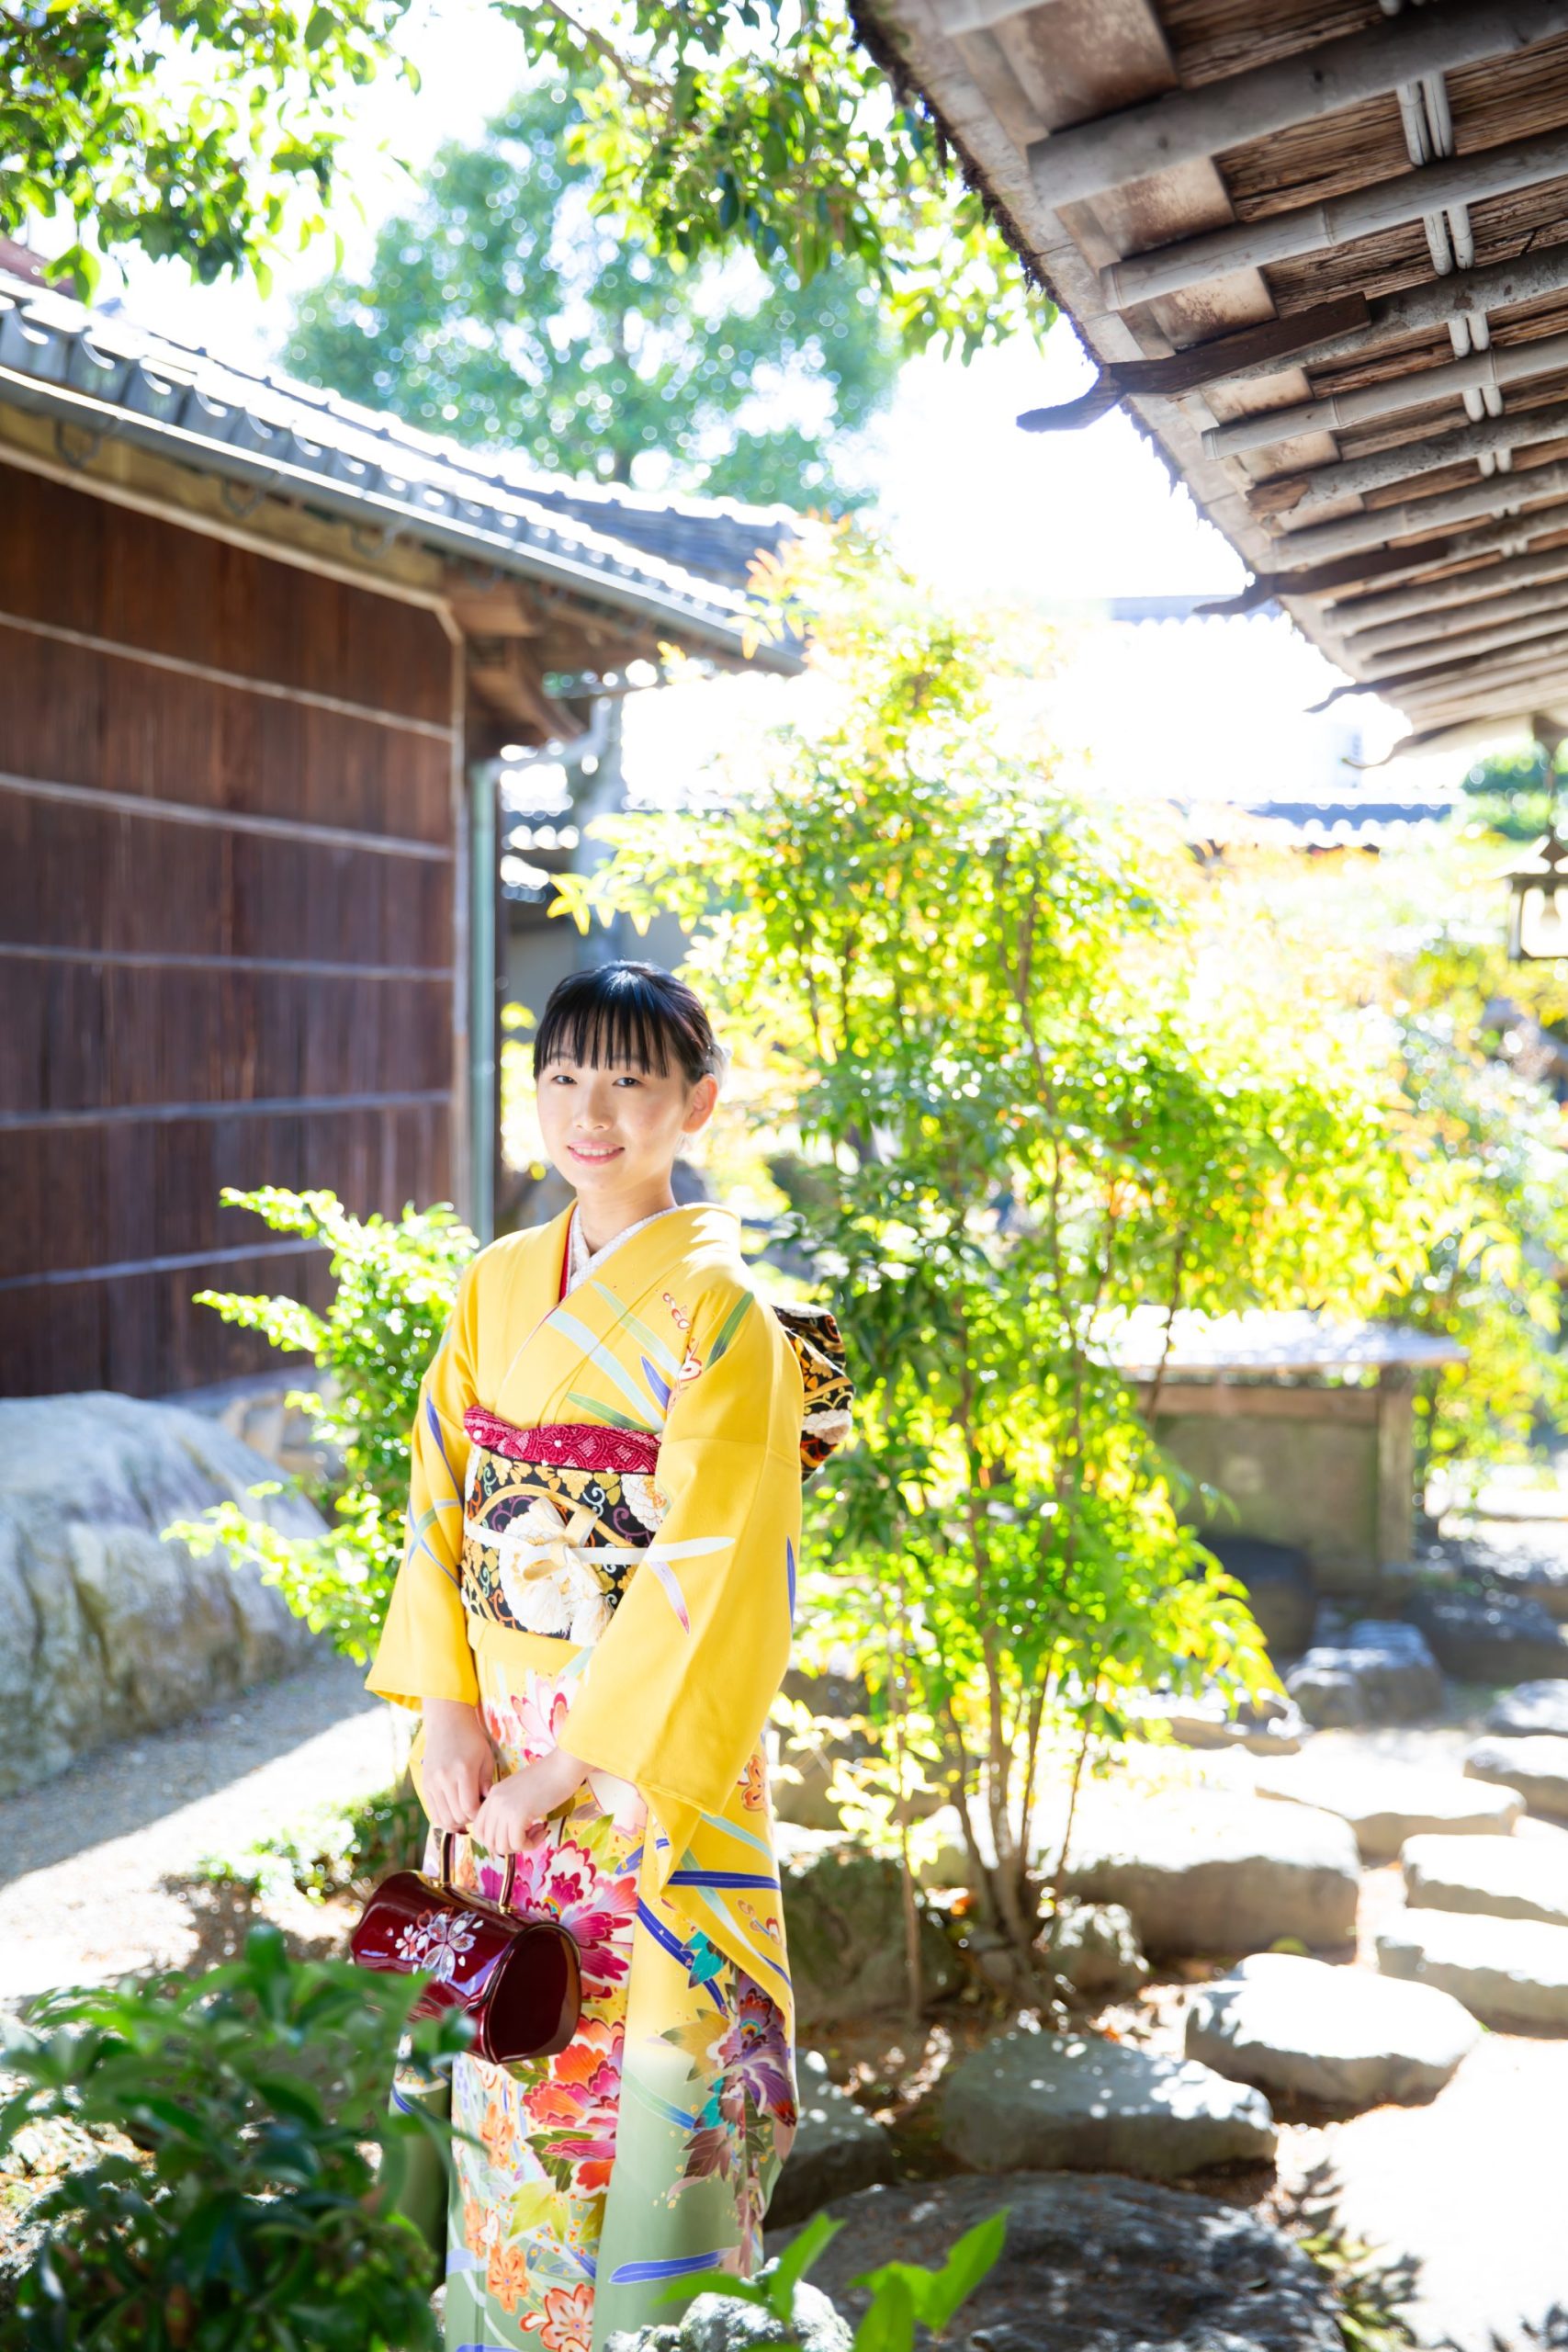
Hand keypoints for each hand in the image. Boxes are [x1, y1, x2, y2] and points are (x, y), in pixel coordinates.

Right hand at [421, 1697, 495, 1832]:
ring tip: (465, 1814)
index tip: (484, 1808)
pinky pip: (433, 1812)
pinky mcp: (425, 1785)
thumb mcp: (486, 1758)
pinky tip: (453, 1814)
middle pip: (456, 1815)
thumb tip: (487, 1804)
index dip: (478, 1814)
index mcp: (463, 1771)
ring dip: (456, 1822)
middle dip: (469, 1819)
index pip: (469, 1807)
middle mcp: (444, 1778)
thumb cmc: (471, 1739)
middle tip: (476, 1811)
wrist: (447, 1723)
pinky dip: (443, 1818)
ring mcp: (432, 1782)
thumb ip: (487, 1783)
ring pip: (443, 1818)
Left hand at [469, 1746, 589, 1855]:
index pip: (479, 1830)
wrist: (562, 1767)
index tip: (516, 1835)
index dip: (496, 1840)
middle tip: (528, 1836)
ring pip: (502, 1847)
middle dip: (509, 1847)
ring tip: (537, 1831)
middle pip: (489, 1842)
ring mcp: (504, 1808)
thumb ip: (508, 1809)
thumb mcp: (519, 1793)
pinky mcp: (517, 1815)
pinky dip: (531, 1844)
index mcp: (492, 1795)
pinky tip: (542, 1830)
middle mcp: (494, 1802)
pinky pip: (518, 1844)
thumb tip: (507, 1837)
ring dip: (521, 1846)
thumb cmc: (548, 1779)